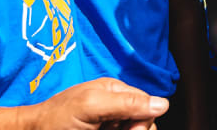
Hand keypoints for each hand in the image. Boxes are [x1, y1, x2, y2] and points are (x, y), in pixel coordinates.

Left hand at [26, 77, 167, 129]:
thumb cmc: (54, 121)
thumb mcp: (92, 107)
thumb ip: (126, 103)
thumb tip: (163, 104)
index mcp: (115, 90)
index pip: (147, 103)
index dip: (143, 120)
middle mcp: (114, 104)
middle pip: (144, 119)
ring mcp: (108, 121)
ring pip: (134, 128)